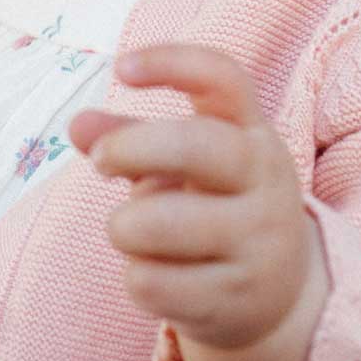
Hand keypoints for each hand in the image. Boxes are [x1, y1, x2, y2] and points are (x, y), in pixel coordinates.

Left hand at [69, 43, 326, 360]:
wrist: (282, 298)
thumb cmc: (216, 211)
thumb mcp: (185, 167)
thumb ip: (132, 139)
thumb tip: (77, 124)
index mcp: (253, 135)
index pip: (224, 79)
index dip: (172, 62)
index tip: (121, 68)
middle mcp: (267, 181)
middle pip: (194, 146)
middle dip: (128, 148)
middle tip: (100, 162)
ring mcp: (258, 242)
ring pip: (154, 224)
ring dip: (123, 228)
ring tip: (133, 233)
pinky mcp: (235, 298)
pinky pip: (150, 283)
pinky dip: (138, 279)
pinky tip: (161, 278)